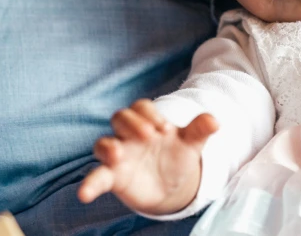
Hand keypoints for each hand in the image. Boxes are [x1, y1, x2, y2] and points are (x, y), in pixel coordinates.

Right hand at [77, 99, 218, 215]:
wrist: (172, 185)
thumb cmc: (178, 156)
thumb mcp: (191, 143)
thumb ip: (200, 130)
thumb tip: (216, 121)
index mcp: (148, 122)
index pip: (141, 107)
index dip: (150, 114)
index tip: (165, 129)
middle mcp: (129, 135)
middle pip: (120, 117)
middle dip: (132, 123)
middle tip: (150, 137)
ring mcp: (118, 156)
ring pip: (102, 143)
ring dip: (108, 147)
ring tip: (118, 155)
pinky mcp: (112, 177)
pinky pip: (96, 176)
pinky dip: (89, 184)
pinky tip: (84, 194)